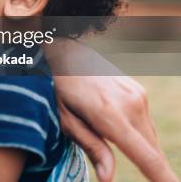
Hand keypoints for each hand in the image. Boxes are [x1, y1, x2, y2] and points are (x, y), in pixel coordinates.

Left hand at [55, 75, 177, 181]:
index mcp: (110, 116)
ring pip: (151, 138)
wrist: (69, 55)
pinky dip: (141, 136)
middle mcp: (130, 105)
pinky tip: (124, 133)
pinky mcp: (140, 92)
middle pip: (153, 152)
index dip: (164, 178)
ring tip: (132, 158)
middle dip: (158, 172)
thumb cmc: (61, 90)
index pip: (147, 156)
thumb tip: (108, 179)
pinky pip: (146, 123)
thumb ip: (92, 148)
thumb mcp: (66, 120)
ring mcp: (138, 96)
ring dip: (146, 153)